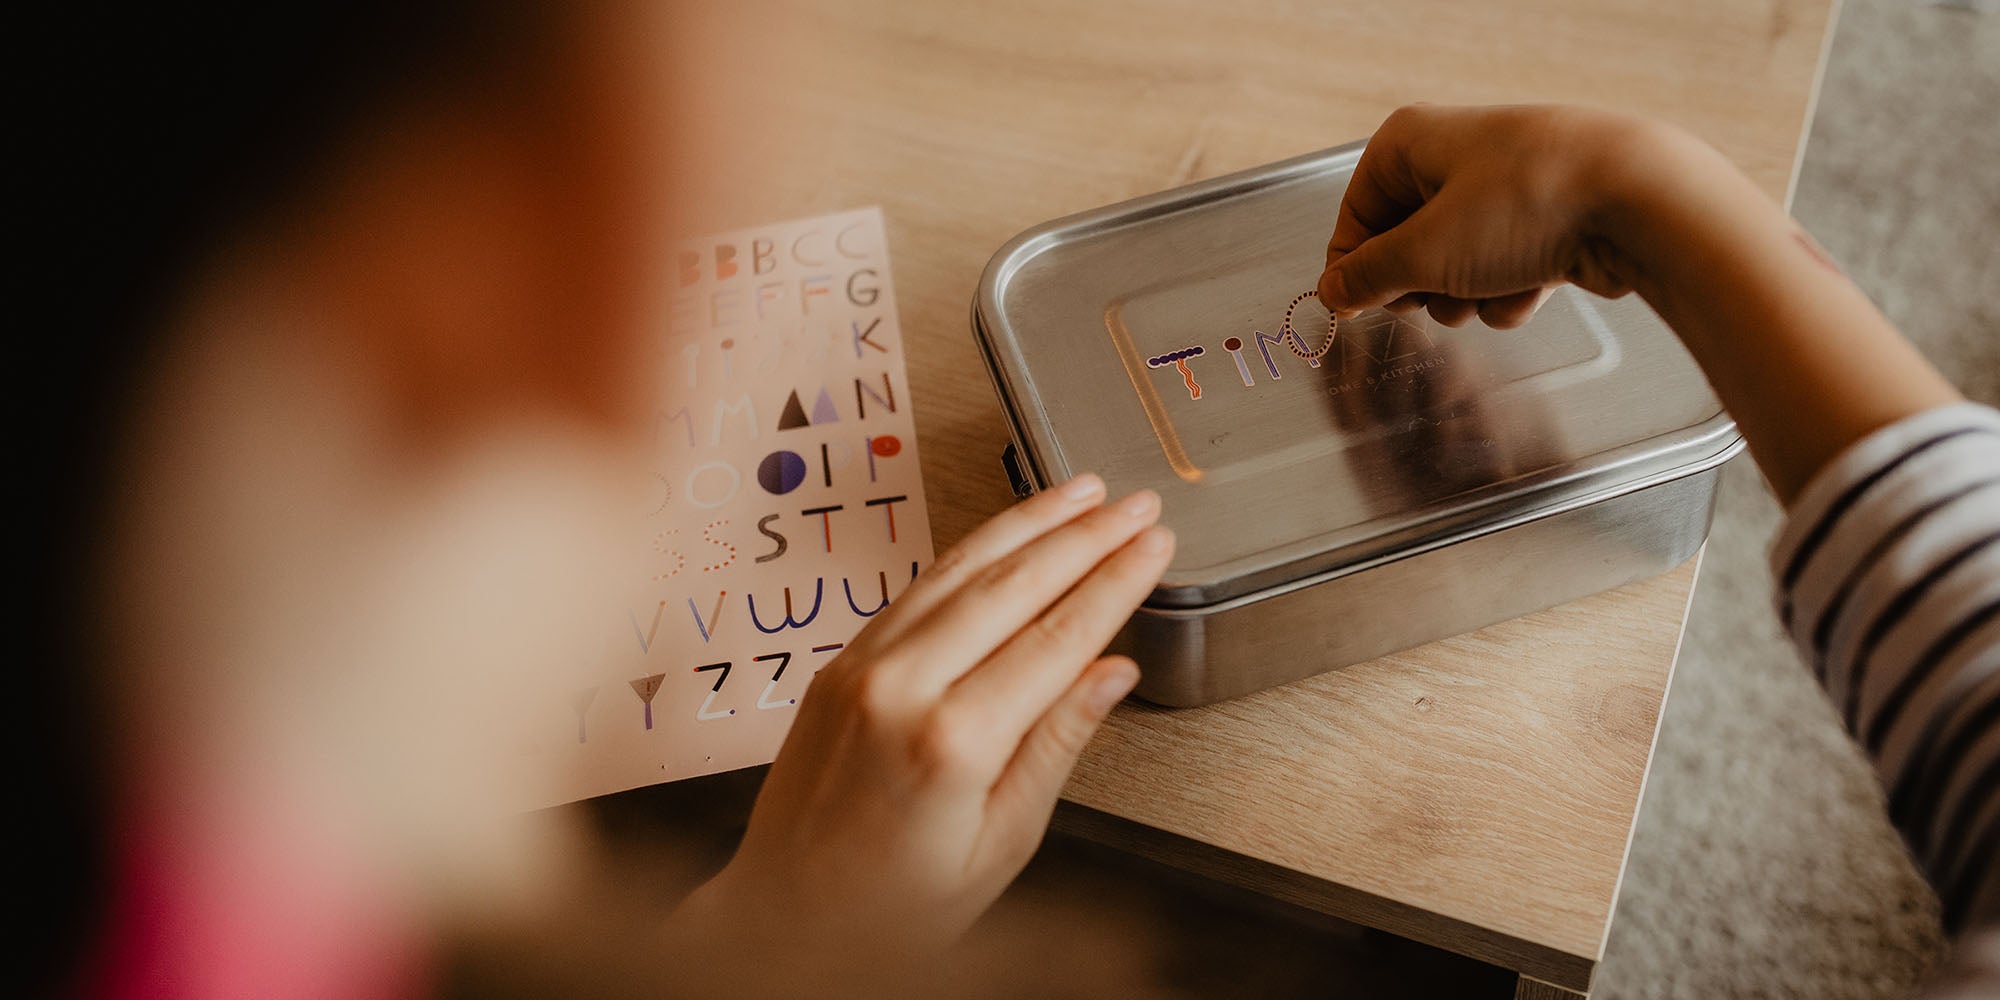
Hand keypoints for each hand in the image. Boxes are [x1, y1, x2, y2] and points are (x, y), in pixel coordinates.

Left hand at [671, 474, 1173, 982]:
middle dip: (1083, 536)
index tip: (1153, 547)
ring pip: (960, 570)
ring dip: (1028, 523)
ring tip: (1083, 493)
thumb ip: (1057, 743)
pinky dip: (971, 551)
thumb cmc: (892, 907)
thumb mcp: (1002, 841)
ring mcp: (861, 668)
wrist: (788, 920)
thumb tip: (1111, 672)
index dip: (1114, 583)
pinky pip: (917, 589)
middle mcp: (900, 689)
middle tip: (1135, 505)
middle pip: (1012, 586)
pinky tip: (1007, 532)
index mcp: (951, 742)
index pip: (1056, 637)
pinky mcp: (840, 663)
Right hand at [1316, 103, 1959, 504]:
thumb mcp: (1424, 253)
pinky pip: (1502, 272)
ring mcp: (1502, 188)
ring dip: (1468, 296)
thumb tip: (1333, 292)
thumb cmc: (1526, 205)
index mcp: (1408, 142)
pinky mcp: (1543, 220)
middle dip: (1423, 286)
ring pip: (1455, 268)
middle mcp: (1453, 157)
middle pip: (1405, 248)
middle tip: (1442, 290)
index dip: (1357, 270)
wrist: (1639, 200)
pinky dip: (1512, 290)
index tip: (1363, 307)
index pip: (1354, 219)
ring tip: (1495, 286)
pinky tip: (1537, 284)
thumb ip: (1368, 279)